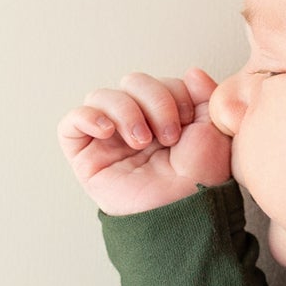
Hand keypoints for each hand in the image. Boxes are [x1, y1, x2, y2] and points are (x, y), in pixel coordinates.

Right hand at [60, 67, 232, 215]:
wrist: (184, 212)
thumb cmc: (201, 179)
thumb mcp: (214, 130)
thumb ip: (205, 95)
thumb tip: (191, 72)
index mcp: (165, 117)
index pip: (158, 81)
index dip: (173, 93)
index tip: (188, 121)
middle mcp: (136, 125)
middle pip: (131, 82)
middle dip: (153, 101)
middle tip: (169, 136)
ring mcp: (109, 140)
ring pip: (102, 96)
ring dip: (125, 110)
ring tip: (141, 141)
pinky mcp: (86, 157)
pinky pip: (71, 123)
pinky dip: (87, 117)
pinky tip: (108, 131)